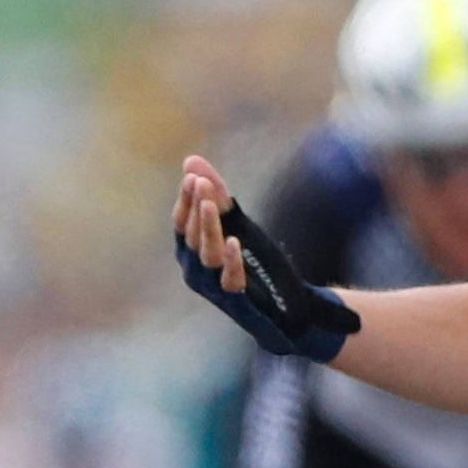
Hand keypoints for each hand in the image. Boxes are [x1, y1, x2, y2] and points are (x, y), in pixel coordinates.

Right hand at [172, 156, 361, 361]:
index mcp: (190, 251)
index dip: (186, 199)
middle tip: (200, 181)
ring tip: (209, 203)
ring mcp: (213, 286)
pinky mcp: (236, 299)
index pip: (181, 221)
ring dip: (207, 227)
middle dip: (196, 206)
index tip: (193, 175)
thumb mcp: (236, 223)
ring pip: (205, 253)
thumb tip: (191, 160)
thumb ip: (216, 195)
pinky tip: (235, 240)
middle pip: (191, 234)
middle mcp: (195, 269)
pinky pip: (229, 278)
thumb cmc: (254, 264)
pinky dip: (231, 260)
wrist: (286, 307)